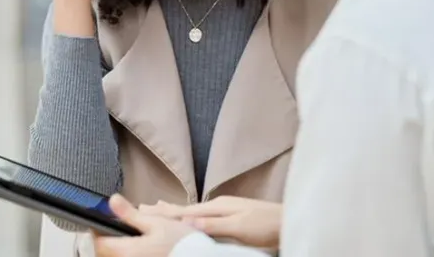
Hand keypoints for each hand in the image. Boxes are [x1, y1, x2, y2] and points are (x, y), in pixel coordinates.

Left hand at [93, 195, 198, 256]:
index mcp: (127, 251)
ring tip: (123, 237)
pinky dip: (125, 253)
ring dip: (114, 248)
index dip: (96, 231)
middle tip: (111, 228)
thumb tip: (111, 201)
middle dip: (104, 241)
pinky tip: (135, 247)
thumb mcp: (156, 222)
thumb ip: (130, 214)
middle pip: (104, 254)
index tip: (99, 221)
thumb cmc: (181, 242)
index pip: (99, 243)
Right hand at [139, 196, 281, 248]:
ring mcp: (225, 209)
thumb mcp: (239, 227)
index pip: (184, 211)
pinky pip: (202, 214)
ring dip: (175, 211)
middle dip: (165, 209)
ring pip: (193, 211)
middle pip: (185, 208)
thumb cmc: (266, 225)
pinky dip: (189, 215)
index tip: (144, 211)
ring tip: (160, 207)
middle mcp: (218, 205)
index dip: (164, 213)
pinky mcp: (231, 215)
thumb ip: (213, 225)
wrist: (289, 220)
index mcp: (217, 207)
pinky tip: (190, 216)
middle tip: (144, 207)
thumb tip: (187, 223)